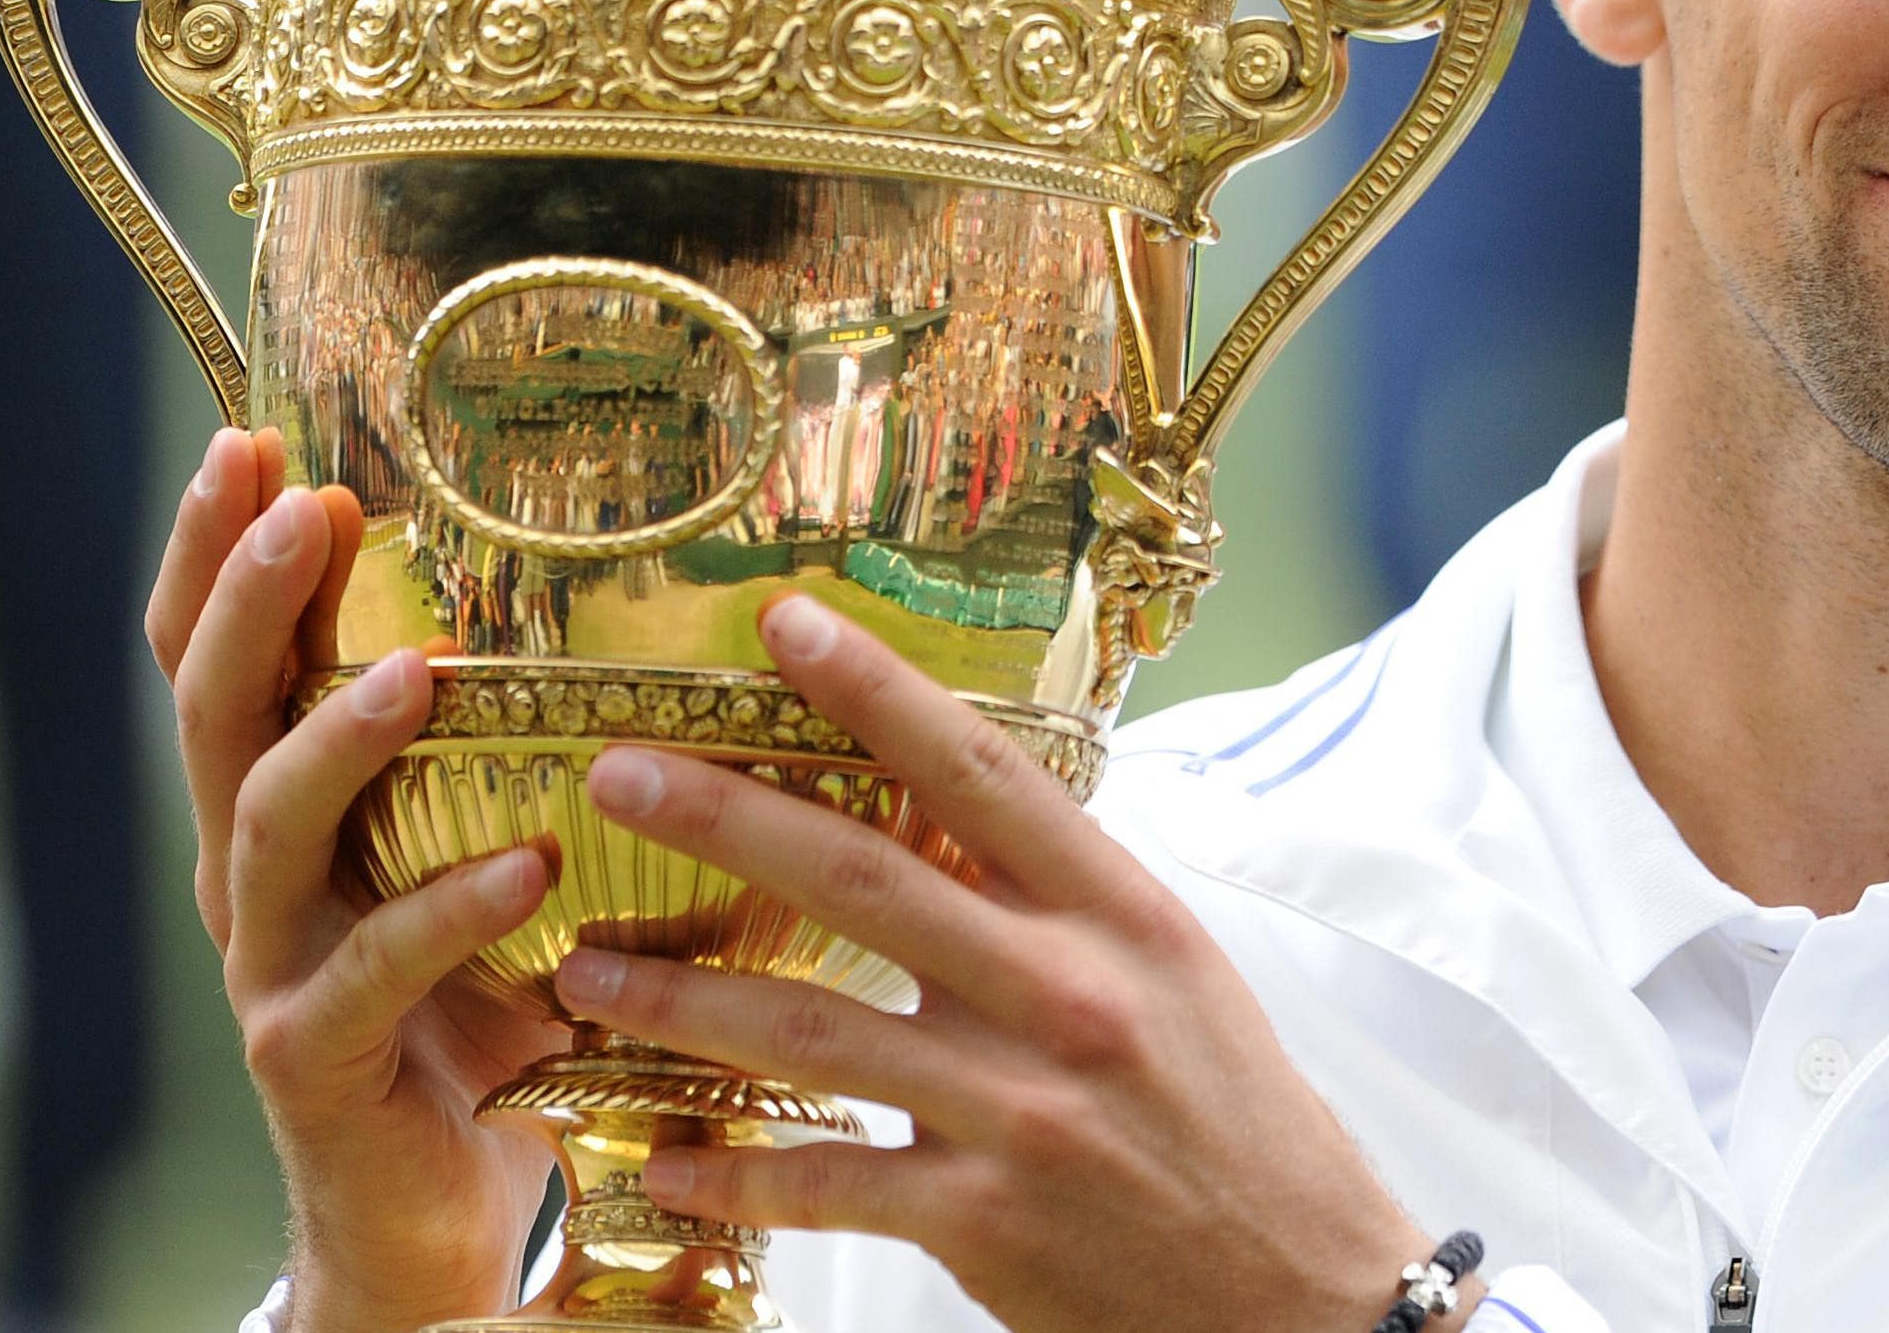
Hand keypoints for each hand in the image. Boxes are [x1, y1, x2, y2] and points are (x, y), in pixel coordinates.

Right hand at [149, 426, 567, 1332]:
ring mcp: (270, 967)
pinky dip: (442, 914)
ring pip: (265, 829)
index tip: (255, 438)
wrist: (428, 1224)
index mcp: (286, 809)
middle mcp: (253, 874)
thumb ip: (541, 761)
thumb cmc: (483, 1018)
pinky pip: (365, 974)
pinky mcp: (311, 1061)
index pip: (224, 656)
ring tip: (417, 666)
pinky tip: (521, 868)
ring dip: (338, 738)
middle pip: (212, 710)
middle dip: (246, 599)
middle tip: (296, 504)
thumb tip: (685, 617)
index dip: (219, 552)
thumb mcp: (499, 865)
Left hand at [554, 595, 1452, 1332]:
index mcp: (1123, 914)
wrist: (1306, 1294)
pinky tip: (665, 1157)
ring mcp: (1020, 1109)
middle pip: (863, 877)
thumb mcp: (1177, 977)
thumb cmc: (1241, 1123)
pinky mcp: (982, 1220)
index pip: (982, 773)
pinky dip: (733, 1171)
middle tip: (617, 776)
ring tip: (583, 972)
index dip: (878, 690)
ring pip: (810, 1027)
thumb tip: (949, 815)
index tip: (788, 624)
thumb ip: (1064, 903)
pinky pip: (823, 1182)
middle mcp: (1068, 995)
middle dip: (722, 816)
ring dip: (679, 996)